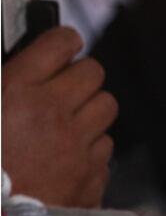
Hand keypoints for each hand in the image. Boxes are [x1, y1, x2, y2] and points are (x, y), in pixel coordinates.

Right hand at [1, 27, 116, 206]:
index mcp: (15, 89)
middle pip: (93, 72)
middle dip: (79, 76)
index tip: (62, 46)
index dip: (63, 41)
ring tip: (66, 122)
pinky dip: (89, 149)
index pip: (60, 42)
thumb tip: (19, 68)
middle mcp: (53, 112)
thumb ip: (4, 84)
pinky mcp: (91, 174)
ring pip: (106, 106)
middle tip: (63, 87)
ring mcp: (76, 144)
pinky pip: (104, 147)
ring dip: (89, 110)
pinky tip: (66, 158)